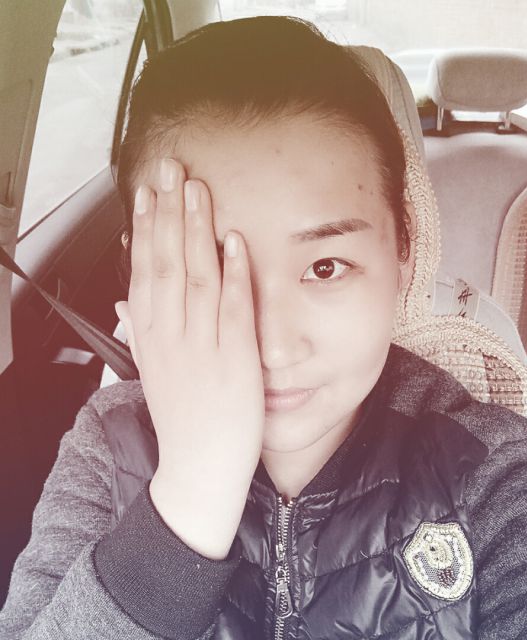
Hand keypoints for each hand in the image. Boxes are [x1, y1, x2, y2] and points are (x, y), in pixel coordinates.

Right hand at [115, 158, 263, 557]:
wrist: (199, 470)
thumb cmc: (183, 419)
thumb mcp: (153, 373)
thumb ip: (142, 333)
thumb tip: (127, 302)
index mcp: (152, 338)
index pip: (143, 272)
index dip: (144, 230)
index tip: (145, 195)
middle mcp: (172, 337)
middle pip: (166, 264)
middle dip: (167, 214)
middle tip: (168, 171)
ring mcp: (203, 347)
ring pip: (196, 278)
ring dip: (196, 231)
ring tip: (196, 191)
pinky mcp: (235, 360)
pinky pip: (233, 310)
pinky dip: (234, 274)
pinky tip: (234, 241)